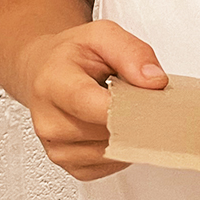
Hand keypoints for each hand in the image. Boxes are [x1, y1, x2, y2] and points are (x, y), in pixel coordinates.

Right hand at [17, 19, 167, 180]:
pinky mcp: (71, 165)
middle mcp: (50, 122)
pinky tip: (113, 125)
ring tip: (122, 107)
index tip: (157, 101)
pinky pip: (111, 164)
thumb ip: (131, 52)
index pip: (101, 108)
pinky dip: (121, 147)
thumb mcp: (102, 35)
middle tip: (144, 97)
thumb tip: (155, 82)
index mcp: (54, 84)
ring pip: (116, 150)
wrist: (42, 71)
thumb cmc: (70, 55)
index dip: (135, 107)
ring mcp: (58, 148)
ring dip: (130, 133)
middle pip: (112, 132)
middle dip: (137, 117)